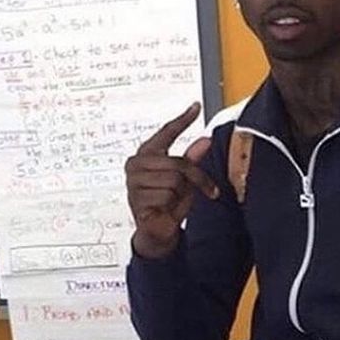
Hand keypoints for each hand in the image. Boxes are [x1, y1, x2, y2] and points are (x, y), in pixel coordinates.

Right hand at [125, 103, 216, 258]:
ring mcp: (134, 180)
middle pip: (178, 162)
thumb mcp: (185, 180)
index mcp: (146, 154)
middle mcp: (136, 164)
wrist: (157, 232)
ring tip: (172, 202)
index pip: (167, 133)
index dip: (182, 120)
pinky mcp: (136, 196)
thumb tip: (204, 140)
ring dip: (181, 195)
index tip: (195, 107)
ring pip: (174, 180)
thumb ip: (192, 160)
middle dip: (195, 179)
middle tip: (203, 190)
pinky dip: (172, 205)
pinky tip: (163, 209)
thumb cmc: (168, 204)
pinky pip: (167, 195)